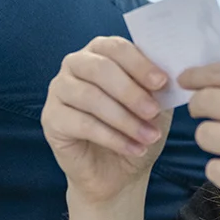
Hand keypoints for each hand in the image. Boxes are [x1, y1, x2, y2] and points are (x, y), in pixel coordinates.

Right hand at [43, 35, 172, 203]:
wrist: (118, 172)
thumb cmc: (136, 129)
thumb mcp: (155, 106)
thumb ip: (157, 87)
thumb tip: (168, 76)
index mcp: (100, 52)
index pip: (116, 47)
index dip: (139, 63)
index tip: (162, 82)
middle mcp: (75, 65)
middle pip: (100, 68)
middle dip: (130, 91)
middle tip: (153, 112)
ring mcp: (59, 90)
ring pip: (90, 97)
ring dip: (124, 119)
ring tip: (149, 136)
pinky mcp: (51, 118)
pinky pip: (82, 123)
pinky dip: (112, 137)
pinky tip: (133, 148)